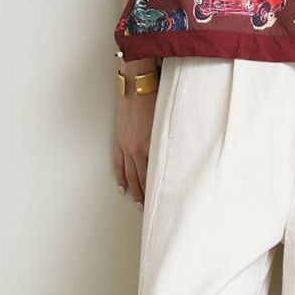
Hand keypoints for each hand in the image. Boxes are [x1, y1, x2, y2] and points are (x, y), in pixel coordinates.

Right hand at [113, 61, 160, 208]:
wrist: (137, 85)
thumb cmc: (156, 100)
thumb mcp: (167, 123)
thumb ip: (170, 140)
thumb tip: (176, 155)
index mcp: (151, 145)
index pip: (155, 174)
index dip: (157, 189)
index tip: (162, 201)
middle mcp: (137, 149)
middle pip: (142, 178)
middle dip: (145, 195)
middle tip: (149, 210)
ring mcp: (126, 145)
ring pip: (129, 174)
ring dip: (134, 190)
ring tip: (137, 203)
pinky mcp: (119, 139)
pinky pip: (118, 163)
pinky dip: (120, 176)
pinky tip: (122, 186)